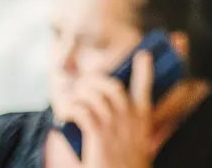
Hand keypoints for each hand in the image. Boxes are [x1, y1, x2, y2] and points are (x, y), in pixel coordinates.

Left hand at [54, 52, 153, 167]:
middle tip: (85, 83)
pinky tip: (66, 114)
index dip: (144, 69)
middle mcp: (130, 117)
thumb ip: (130, 125)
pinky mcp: (98, 134)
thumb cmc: (129, 164)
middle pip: (113, 86)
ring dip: (80, 94)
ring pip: (95, 96)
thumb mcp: (138, 142)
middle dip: (95, 80)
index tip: (143, 55)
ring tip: (71, 98)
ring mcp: (114, 125)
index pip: (146, 86)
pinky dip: (72, 109)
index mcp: (143, 118)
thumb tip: (109, 112)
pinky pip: (82, 111)